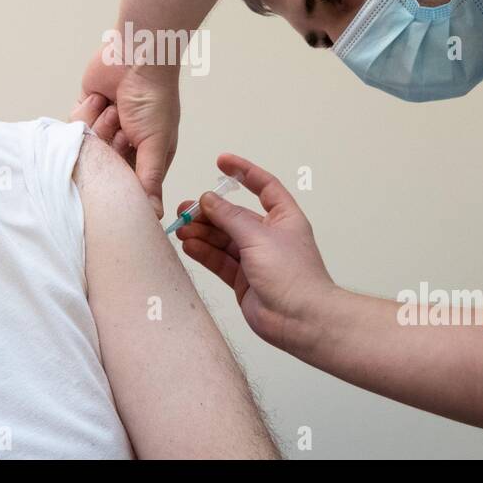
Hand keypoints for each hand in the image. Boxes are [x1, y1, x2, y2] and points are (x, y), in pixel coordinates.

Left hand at [71, 46, 179, 216]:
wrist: (136, 57)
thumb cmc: (154, 98)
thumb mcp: (155, 145)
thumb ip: (149, 181)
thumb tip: (154, 216)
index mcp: (148, 154)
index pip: (128, 184)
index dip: (121, 180)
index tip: (120, 173)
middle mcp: (125, 144)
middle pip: (103, 167)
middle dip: (110, 149)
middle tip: (123, 131)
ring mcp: (104, 127)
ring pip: (87, 147)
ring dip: (101, 128)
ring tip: (116, 110)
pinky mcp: (86, 111)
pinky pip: (74, 126)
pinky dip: (86, 113)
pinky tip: (101, 100)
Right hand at [175, 153, 336, 353]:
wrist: (300, 320)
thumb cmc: (293, 276)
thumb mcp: (259, 236)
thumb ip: (230, 216)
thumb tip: (209, 199)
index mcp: (284, 218)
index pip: (264, 186)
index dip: (244, 172)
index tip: (222, 162)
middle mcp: (269, 236)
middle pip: (234, 215)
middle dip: (210, 211)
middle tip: (186, 208)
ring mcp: (256, 259)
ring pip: (223, 239)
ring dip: (202, 232)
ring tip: (181, 228)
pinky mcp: (243, 280)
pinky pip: (219, 260)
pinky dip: (203, 252)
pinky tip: (188, 245)